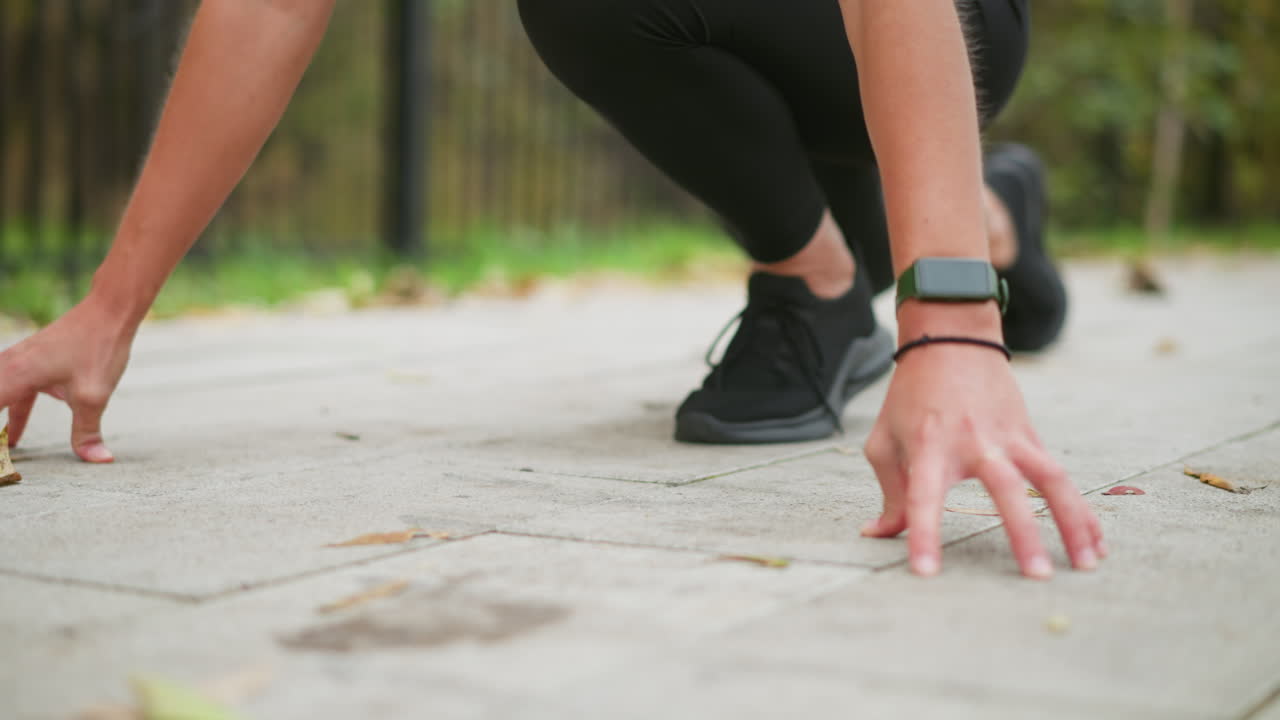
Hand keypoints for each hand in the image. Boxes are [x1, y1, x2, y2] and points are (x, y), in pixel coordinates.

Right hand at [0, 299, 136, 462]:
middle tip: (4, 454)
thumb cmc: (98, 349)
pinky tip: (17, 425)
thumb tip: (98, 459)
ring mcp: (19, 359)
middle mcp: (9, 365)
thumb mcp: (94, 396)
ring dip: (0, 418)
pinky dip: (10, 409)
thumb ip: (87, 431)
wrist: (109, 310)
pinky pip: (10, 388)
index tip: (2, 452)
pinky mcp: (31, 359)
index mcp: (16, 376)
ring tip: (5, 446)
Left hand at [860, 344, 1104, 578]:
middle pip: (1006, 489)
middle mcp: (974, 442)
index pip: (923, 497)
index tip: (926, 572)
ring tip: (1088, 564)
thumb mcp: (884, 440)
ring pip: (1051, 480)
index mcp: (929, 445)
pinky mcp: (1030, 435)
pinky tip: (1096, 542)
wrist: (950, 339)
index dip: (923, 533)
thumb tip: (878, 534)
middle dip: (1022, 534)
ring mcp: (1009, 437)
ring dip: (1073, 522)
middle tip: (1037, 577)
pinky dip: (1080, 509)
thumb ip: (889, 493)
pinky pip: (1060, 476)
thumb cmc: (909, 397)